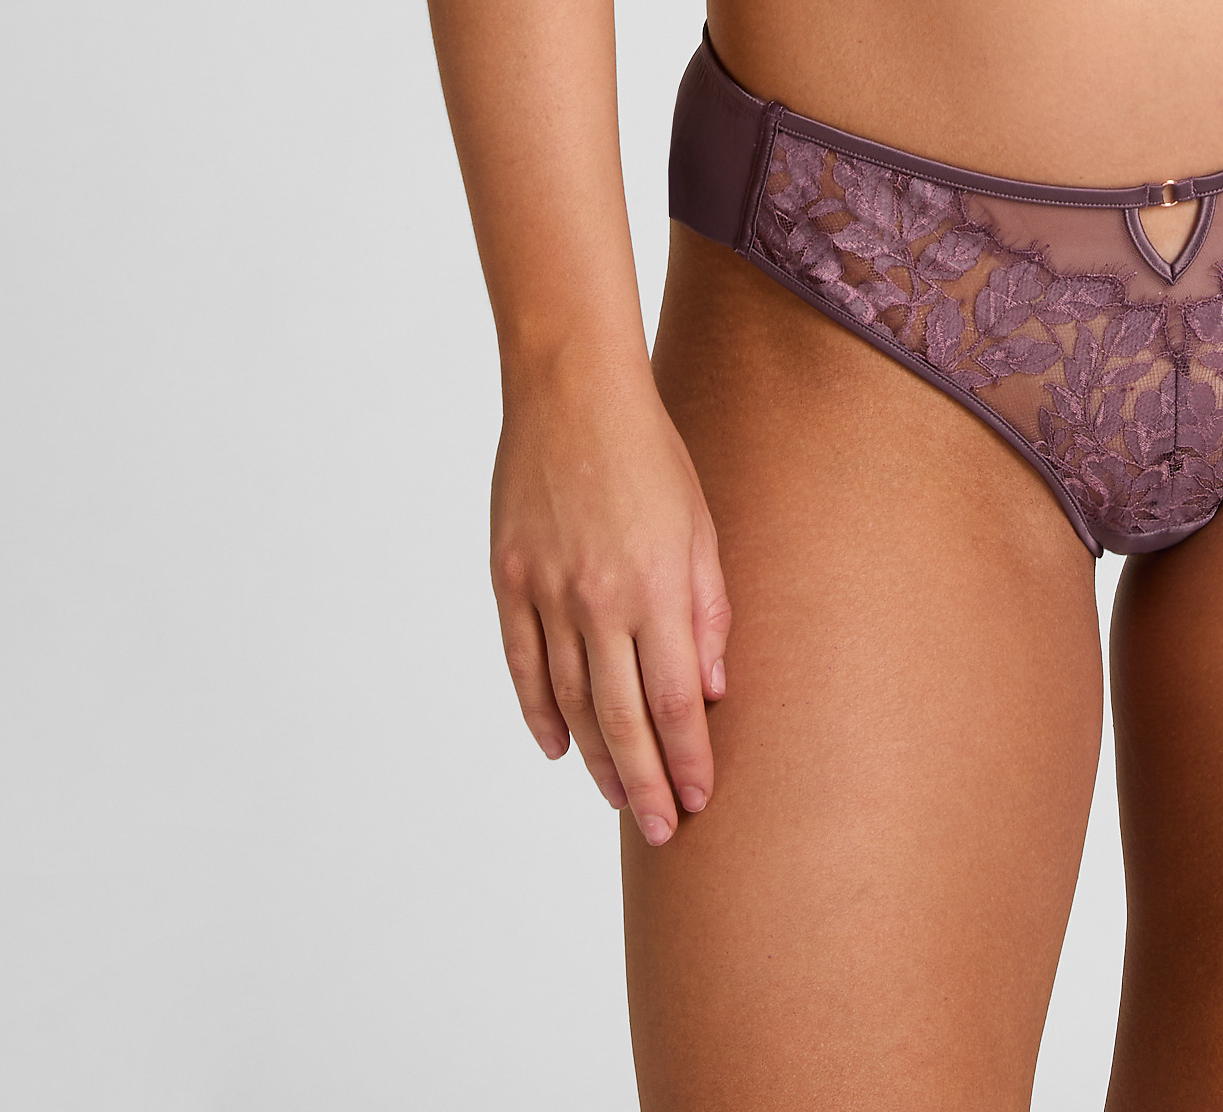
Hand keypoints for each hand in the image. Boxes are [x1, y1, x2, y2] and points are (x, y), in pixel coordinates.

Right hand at [489, 350, 732, 845]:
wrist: (571, 392)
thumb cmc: (650, 453)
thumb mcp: (701, 524)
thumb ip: (707, 608)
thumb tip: (713, 688)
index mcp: (656, 586)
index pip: (676, 701)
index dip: (688, 758)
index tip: (700, 798)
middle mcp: (599, 600)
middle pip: (623, 719)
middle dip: (646, 784)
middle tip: (663, 831)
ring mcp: (547, 592)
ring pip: (570, 702)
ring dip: (598, 758)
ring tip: (620, 799)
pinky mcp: (509, 579)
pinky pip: (524, 665)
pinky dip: (539, 714)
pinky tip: (559, 748)